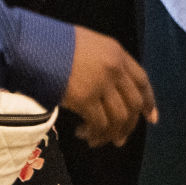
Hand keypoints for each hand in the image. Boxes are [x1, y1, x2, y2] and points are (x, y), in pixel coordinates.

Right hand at [62, 25, 157, 146]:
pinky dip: (95, 134)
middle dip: (129, 125)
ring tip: (96, 140)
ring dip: (110, 134)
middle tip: (119, 139)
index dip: (149, 102)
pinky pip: (99, 124)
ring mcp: (101, 83)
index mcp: (117, 53)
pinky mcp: (85, 98)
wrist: (34, 45)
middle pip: (133, 103)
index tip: (151, 119)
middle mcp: (114, 68)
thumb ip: (104, 62)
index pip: (142, 81)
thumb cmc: (55, 43)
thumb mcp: (89, 45)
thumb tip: (108, 88)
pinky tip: (83, 135)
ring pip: (119, 117)